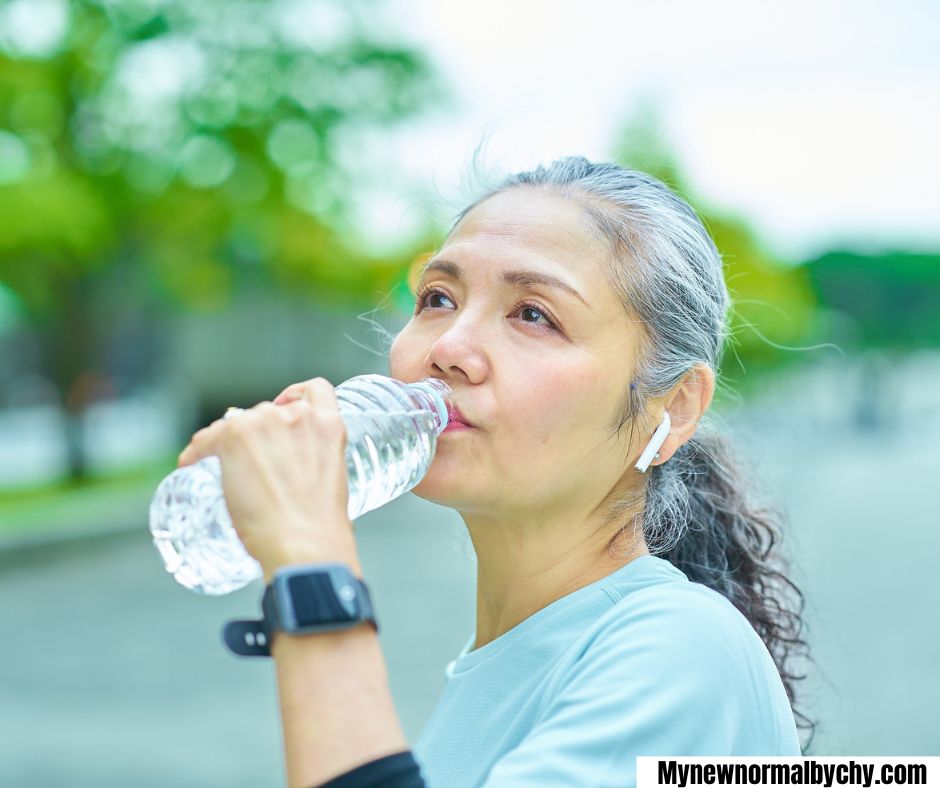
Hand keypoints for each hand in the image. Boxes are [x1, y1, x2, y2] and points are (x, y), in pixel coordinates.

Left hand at [176, 378, 359, 581]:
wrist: (303, 545)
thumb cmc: (320, 528)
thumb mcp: (333, 481)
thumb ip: (316, 464)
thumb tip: (294, 477)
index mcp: (329, 426)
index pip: (315, 390)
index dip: (296, 395)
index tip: (284, 407)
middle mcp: (297, 416)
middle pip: (268, 413)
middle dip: (258, 435)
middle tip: (250, 464)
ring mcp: (265, 424)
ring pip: (237, 424)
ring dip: (228, 442)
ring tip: (222, 470)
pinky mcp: (235, 438)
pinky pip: (207, 439)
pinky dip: (197, 450)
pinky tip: (191, 462)